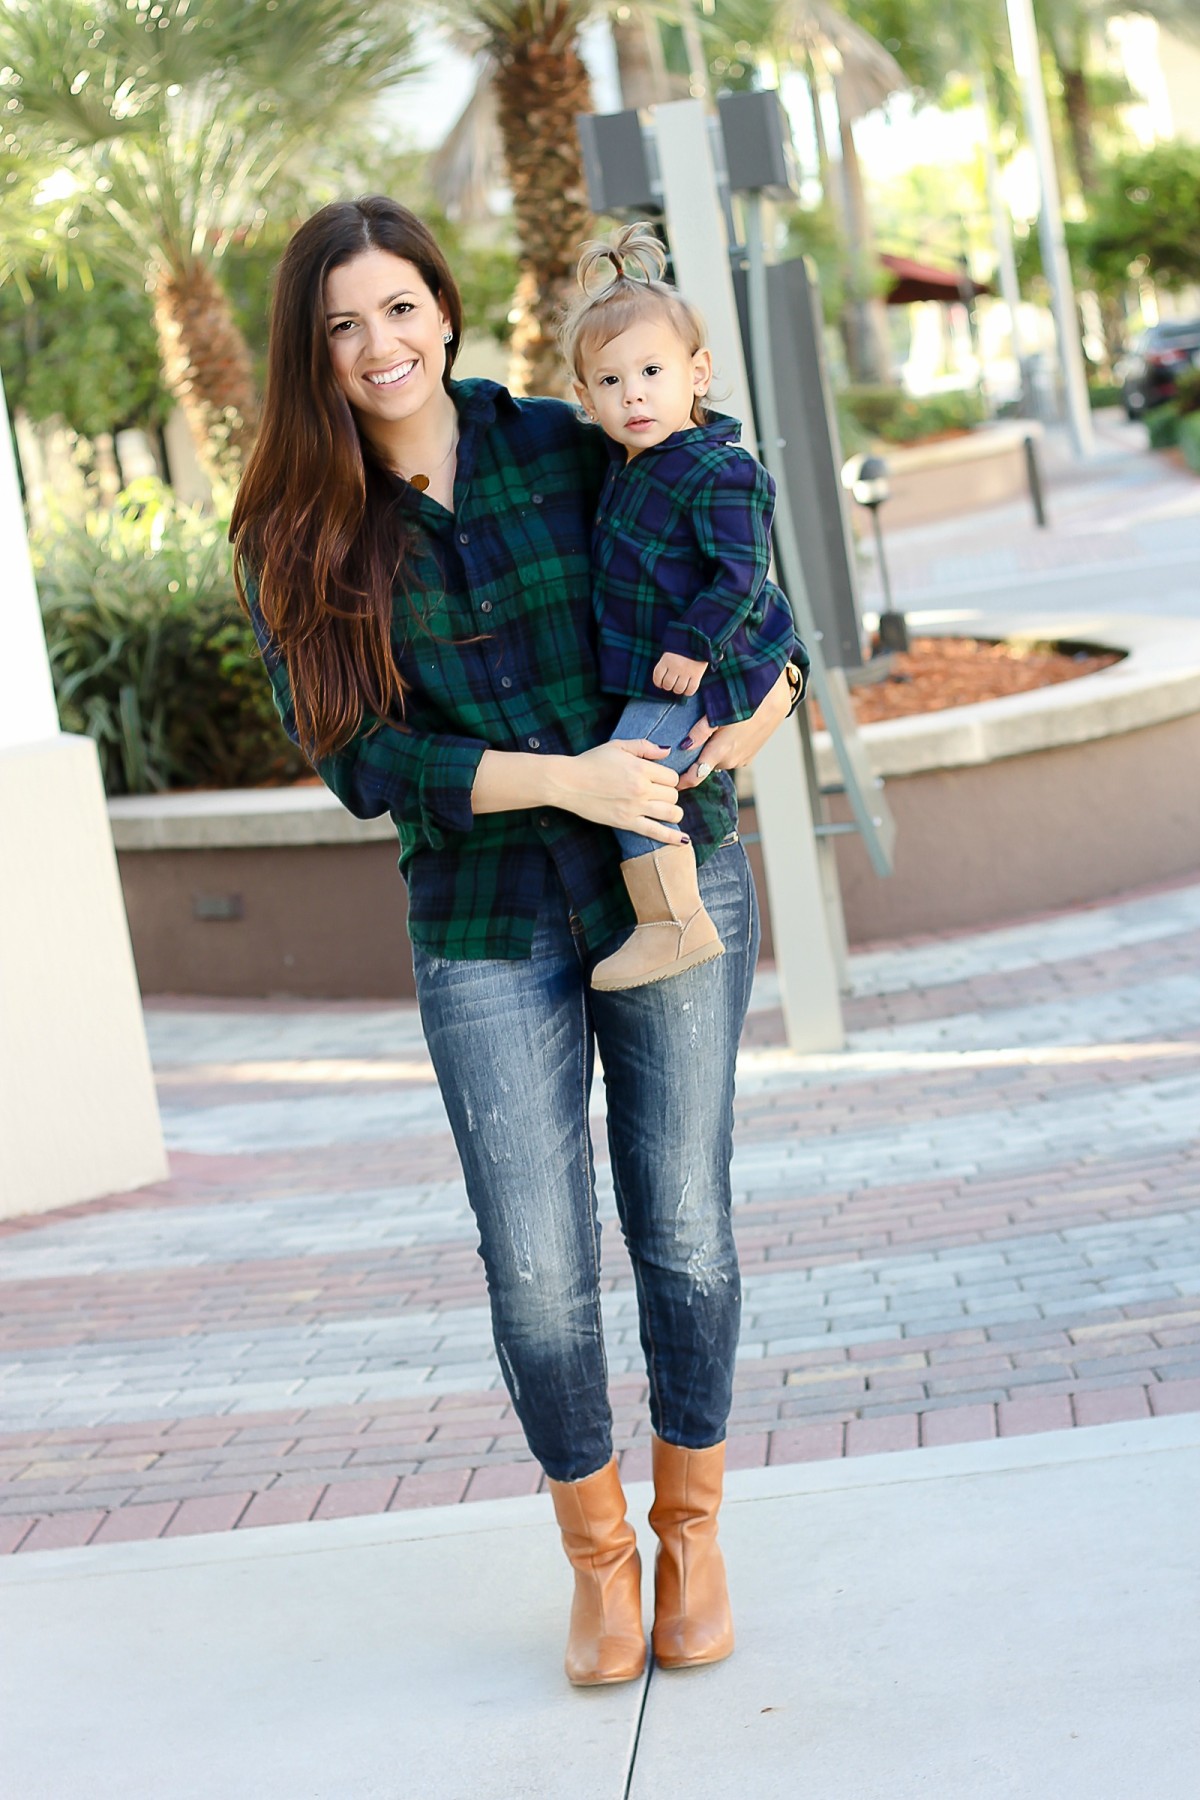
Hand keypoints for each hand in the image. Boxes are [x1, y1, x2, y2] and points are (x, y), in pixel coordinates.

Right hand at [551, 740, 686, 843]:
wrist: (568, 782)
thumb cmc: (591, 762)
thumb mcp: (618, 746)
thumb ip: (645, 747)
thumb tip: (667, 751)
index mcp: (641, 768)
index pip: (672, 777)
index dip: (667, 778)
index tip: (658, 780)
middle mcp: (642, 789)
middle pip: (673, 795)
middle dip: (668, 794)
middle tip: (657, 794)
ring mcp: (635, 807)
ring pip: (671, 813)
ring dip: (674, 812)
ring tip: (669, 812)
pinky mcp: (627, 823)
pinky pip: (655, 832)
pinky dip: (672, 837)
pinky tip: (683, 841)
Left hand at [652, 650, 707, 695]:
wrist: (699, 639)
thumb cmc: (682, 645)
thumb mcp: (671, 650)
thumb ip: (666, 663)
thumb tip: (663, 679)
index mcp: (666, 660)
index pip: (657, 677)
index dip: (658, 682)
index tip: (660, 683)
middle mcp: (675, 667)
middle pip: (667, 685)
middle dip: (668, 686)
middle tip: (671, 684)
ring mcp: (686, 671)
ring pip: (678, 689)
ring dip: (677, 689)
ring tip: (679, 686)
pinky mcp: (697, 674)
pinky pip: (691, 689)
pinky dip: (688, 692)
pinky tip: (687, 689)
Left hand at [677, 669, 790, 789]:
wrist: (774, 699)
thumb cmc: (744, 702)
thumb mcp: (718, 712)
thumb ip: (700, 731)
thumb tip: (684, 746)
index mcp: (721, 752)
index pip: (695, 777)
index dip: (682, 781)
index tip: (671, 781)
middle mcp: (731, 761)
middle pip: (705, 767)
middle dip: (695, 761)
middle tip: (685, 747)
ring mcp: (742, 759)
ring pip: (719, 762)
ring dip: (711, 754)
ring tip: (708, 737)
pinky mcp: (750, 755)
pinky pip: (731, 757)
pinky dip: (724, 750)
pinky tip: (725, 734)